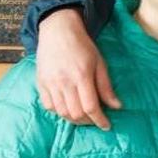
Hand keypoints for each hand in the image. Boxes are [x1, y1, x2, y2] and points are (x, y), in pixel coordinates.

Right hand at [36, 8, 119, 128]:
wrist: (58, 31)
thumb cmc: (82, 46)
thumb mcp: (99, 63)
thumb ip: (106, 86)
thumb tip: (117, 106)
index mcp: (82, 76)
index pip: (91, 107)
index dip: (100, 120)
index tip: (106, 126)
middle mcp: (64, 82)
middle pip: (76, 113)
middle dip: (88, 121)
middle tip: (95, 119)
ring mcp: (50, 83)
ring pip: (62, 112)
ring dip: (74, 119)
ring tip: (83, 117)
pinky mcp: (41, 83)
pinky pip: (49, 106)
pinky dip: (59, 112)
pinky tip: (68, 108)